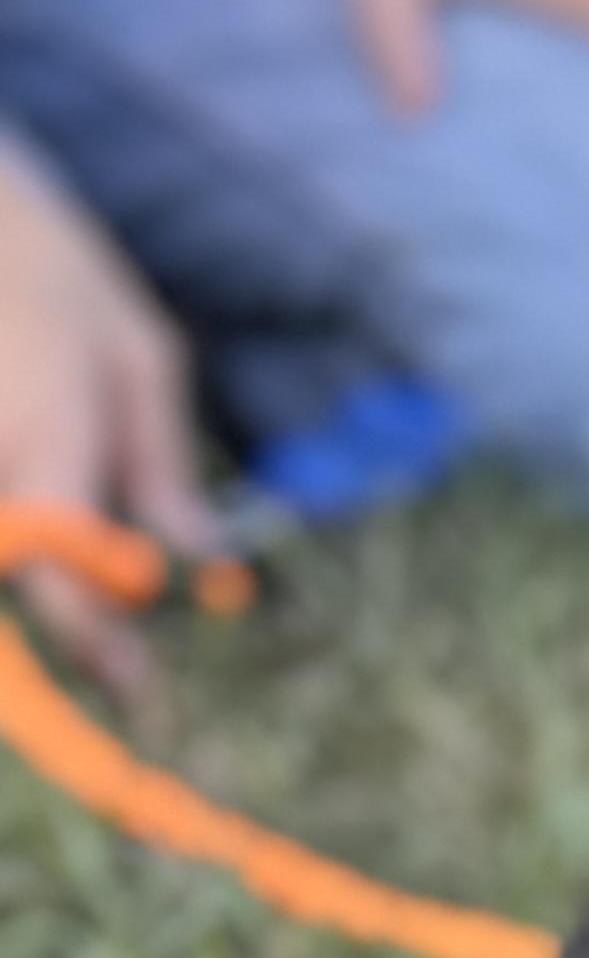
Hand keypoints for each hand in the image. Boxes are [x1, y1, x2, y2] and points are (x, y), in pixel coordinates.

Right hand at [0, 139, 220, 688]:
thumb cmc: (58, 274)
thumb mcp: (139, 352)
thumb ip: (160, 462)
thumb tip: (200, 561)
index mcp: (48, 419)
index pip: (61, 554)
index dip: (94, 632)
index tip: (136, 683)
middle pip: (14, 570)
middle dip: (65, 628)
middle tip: (123, 674)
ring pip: (2, 552)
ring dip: (41, 581)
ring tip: (105, 631)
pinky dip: (22, 543)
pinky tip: (51, 547)